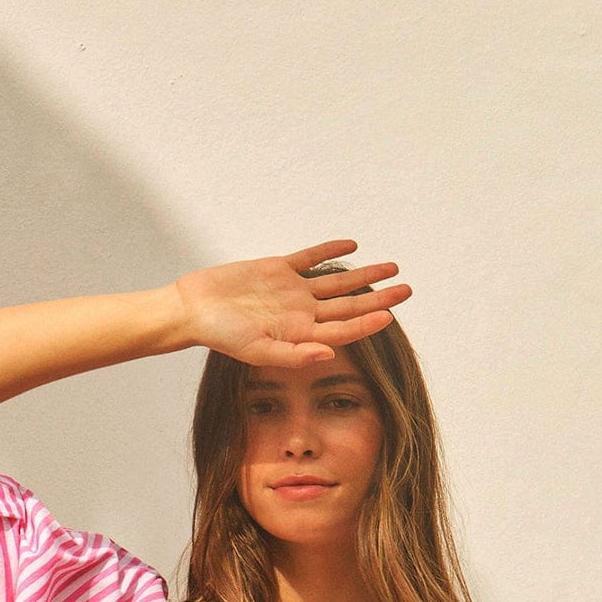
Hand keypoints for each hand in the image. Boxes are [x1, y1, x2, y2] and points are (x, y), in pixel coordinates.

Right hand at [170, 238, 411, 367]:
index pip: (343, 330)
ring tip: (392, 267)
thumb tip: (329, 355)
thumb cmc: (220, 336)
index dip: (367, 323)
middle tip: (407, 290)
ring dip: (364, 275)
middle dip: (379, 298)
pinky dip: (330, 251)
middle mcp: (301, 314)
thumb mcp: (256, 350)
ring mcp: (291, 291)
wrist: (193, 308)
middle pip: (349, 306)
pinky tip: (352, 246)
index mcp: (300, 335)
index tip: (391, 315)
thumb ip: (293, 354)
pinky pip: (310, 258)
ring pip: (336, 282)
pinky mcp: (277, 270)